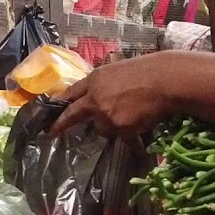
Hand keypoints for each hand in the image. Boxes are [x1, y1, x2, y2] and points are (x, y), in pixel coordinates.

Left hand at [51, 53, 173, 137]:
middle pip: (73, 114)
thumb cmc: (146, 71)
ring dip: (112, 127)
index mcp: (94, 80)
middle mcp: (95, 98)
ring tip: (131, 117)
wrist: (164, 80)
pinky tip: (140, 144)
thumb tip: (97, 96)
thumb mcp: (117, 70)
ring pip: (103, 129)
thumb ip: (103, 85)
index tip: (50, 111)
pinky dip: (132, 142)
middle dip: (61, 124)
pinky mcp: (121, 128)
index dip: (60, 102)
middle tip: (51, 132)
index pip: (71, 93)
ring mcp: (106, 115)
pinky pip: (124, 140)